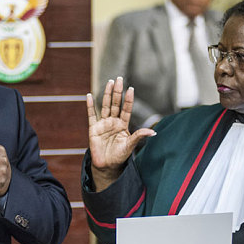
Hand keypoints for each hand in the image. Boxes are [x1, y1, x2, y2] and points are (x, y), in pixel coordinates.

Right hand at [87, 77, 155, 191]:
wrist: (107, 165)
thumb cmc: (119, 156)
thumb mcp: (130, 145)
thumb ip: (139, 136)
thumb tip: (153, 132)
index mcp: (123, 125)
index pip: (126, 109)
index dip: (128, 99)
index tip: (131, 88)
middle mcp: (113, 122)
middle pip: (116, 104)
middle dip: (117, 91)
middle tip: (119, 78)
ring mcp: (103, 124)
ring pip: (105, 106)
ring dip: (107, 94)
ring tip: (109, 82)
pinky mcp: (94, 129)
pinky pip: (91, 115)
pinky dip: (90, 105)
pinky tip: (90, 95)